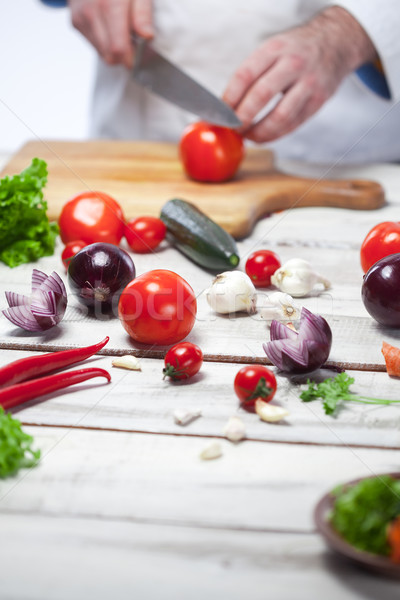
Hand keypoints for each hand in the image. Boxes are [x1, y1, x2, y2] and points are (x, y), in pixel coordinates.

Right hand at [68, 0, 153, 67]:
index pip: (118, 49)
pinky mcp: (75, 22)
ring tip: (122, 29)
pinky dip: (105, 41)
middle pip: (109, 56)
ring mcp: (80, 18)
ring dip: (114, 48)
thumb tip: (147, 36)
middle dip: (124, 55)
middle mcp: (91, 13)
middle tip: (134, 41)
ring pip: (101, 53)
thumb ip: (143, 13)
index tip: (141, 55)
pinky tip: (110, 25)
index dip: (131, 58)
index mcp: (109, 5)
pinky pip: (94, 44)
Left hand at [223, 6, 376, 142]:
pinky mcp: (319, 100)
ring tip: (247, 136)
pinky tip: (262, 136)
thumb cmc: (295, 50)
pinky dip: (274, 135)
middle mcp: (293, 63)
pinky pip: (293, 124)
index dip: (228, 99)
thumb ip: (251, 74)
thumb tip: (224, 105)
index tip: (218, 114)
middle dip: (242, 118)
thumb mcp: (272, 49)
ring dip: (259, 132)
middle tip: (232, 129)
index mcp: (275, 48)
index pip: (245, 75)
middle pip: (261, 95)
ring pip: (280, 116)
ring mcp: (309, 83)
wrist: (335, 42)